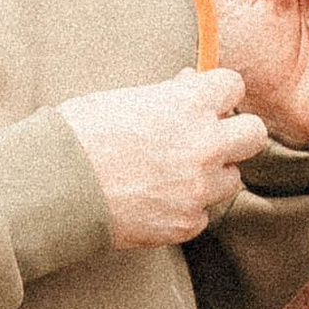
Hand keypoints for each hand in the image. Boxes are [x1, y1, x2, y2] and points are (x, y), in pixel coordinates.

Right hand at [59, 67, 268, 247]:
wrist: (54, 186)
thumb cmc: (79, 134)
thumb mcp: (124, 97)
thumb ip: (167, 94)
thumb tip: (189, 85)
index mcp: (189, 103)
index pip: (235, 85)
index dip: (218, 93)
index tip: (204, 101)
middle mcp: (204, 145)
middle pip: (254, 134)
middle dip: (234, 134)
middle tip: (208, 138)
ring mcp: (198, 188)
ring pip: (232, 179)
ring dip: (211, 175)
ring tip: (173, 173)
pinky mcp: (186, 223)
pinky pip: (202, 213)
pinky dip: (186, 208)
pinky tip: (156, 200)